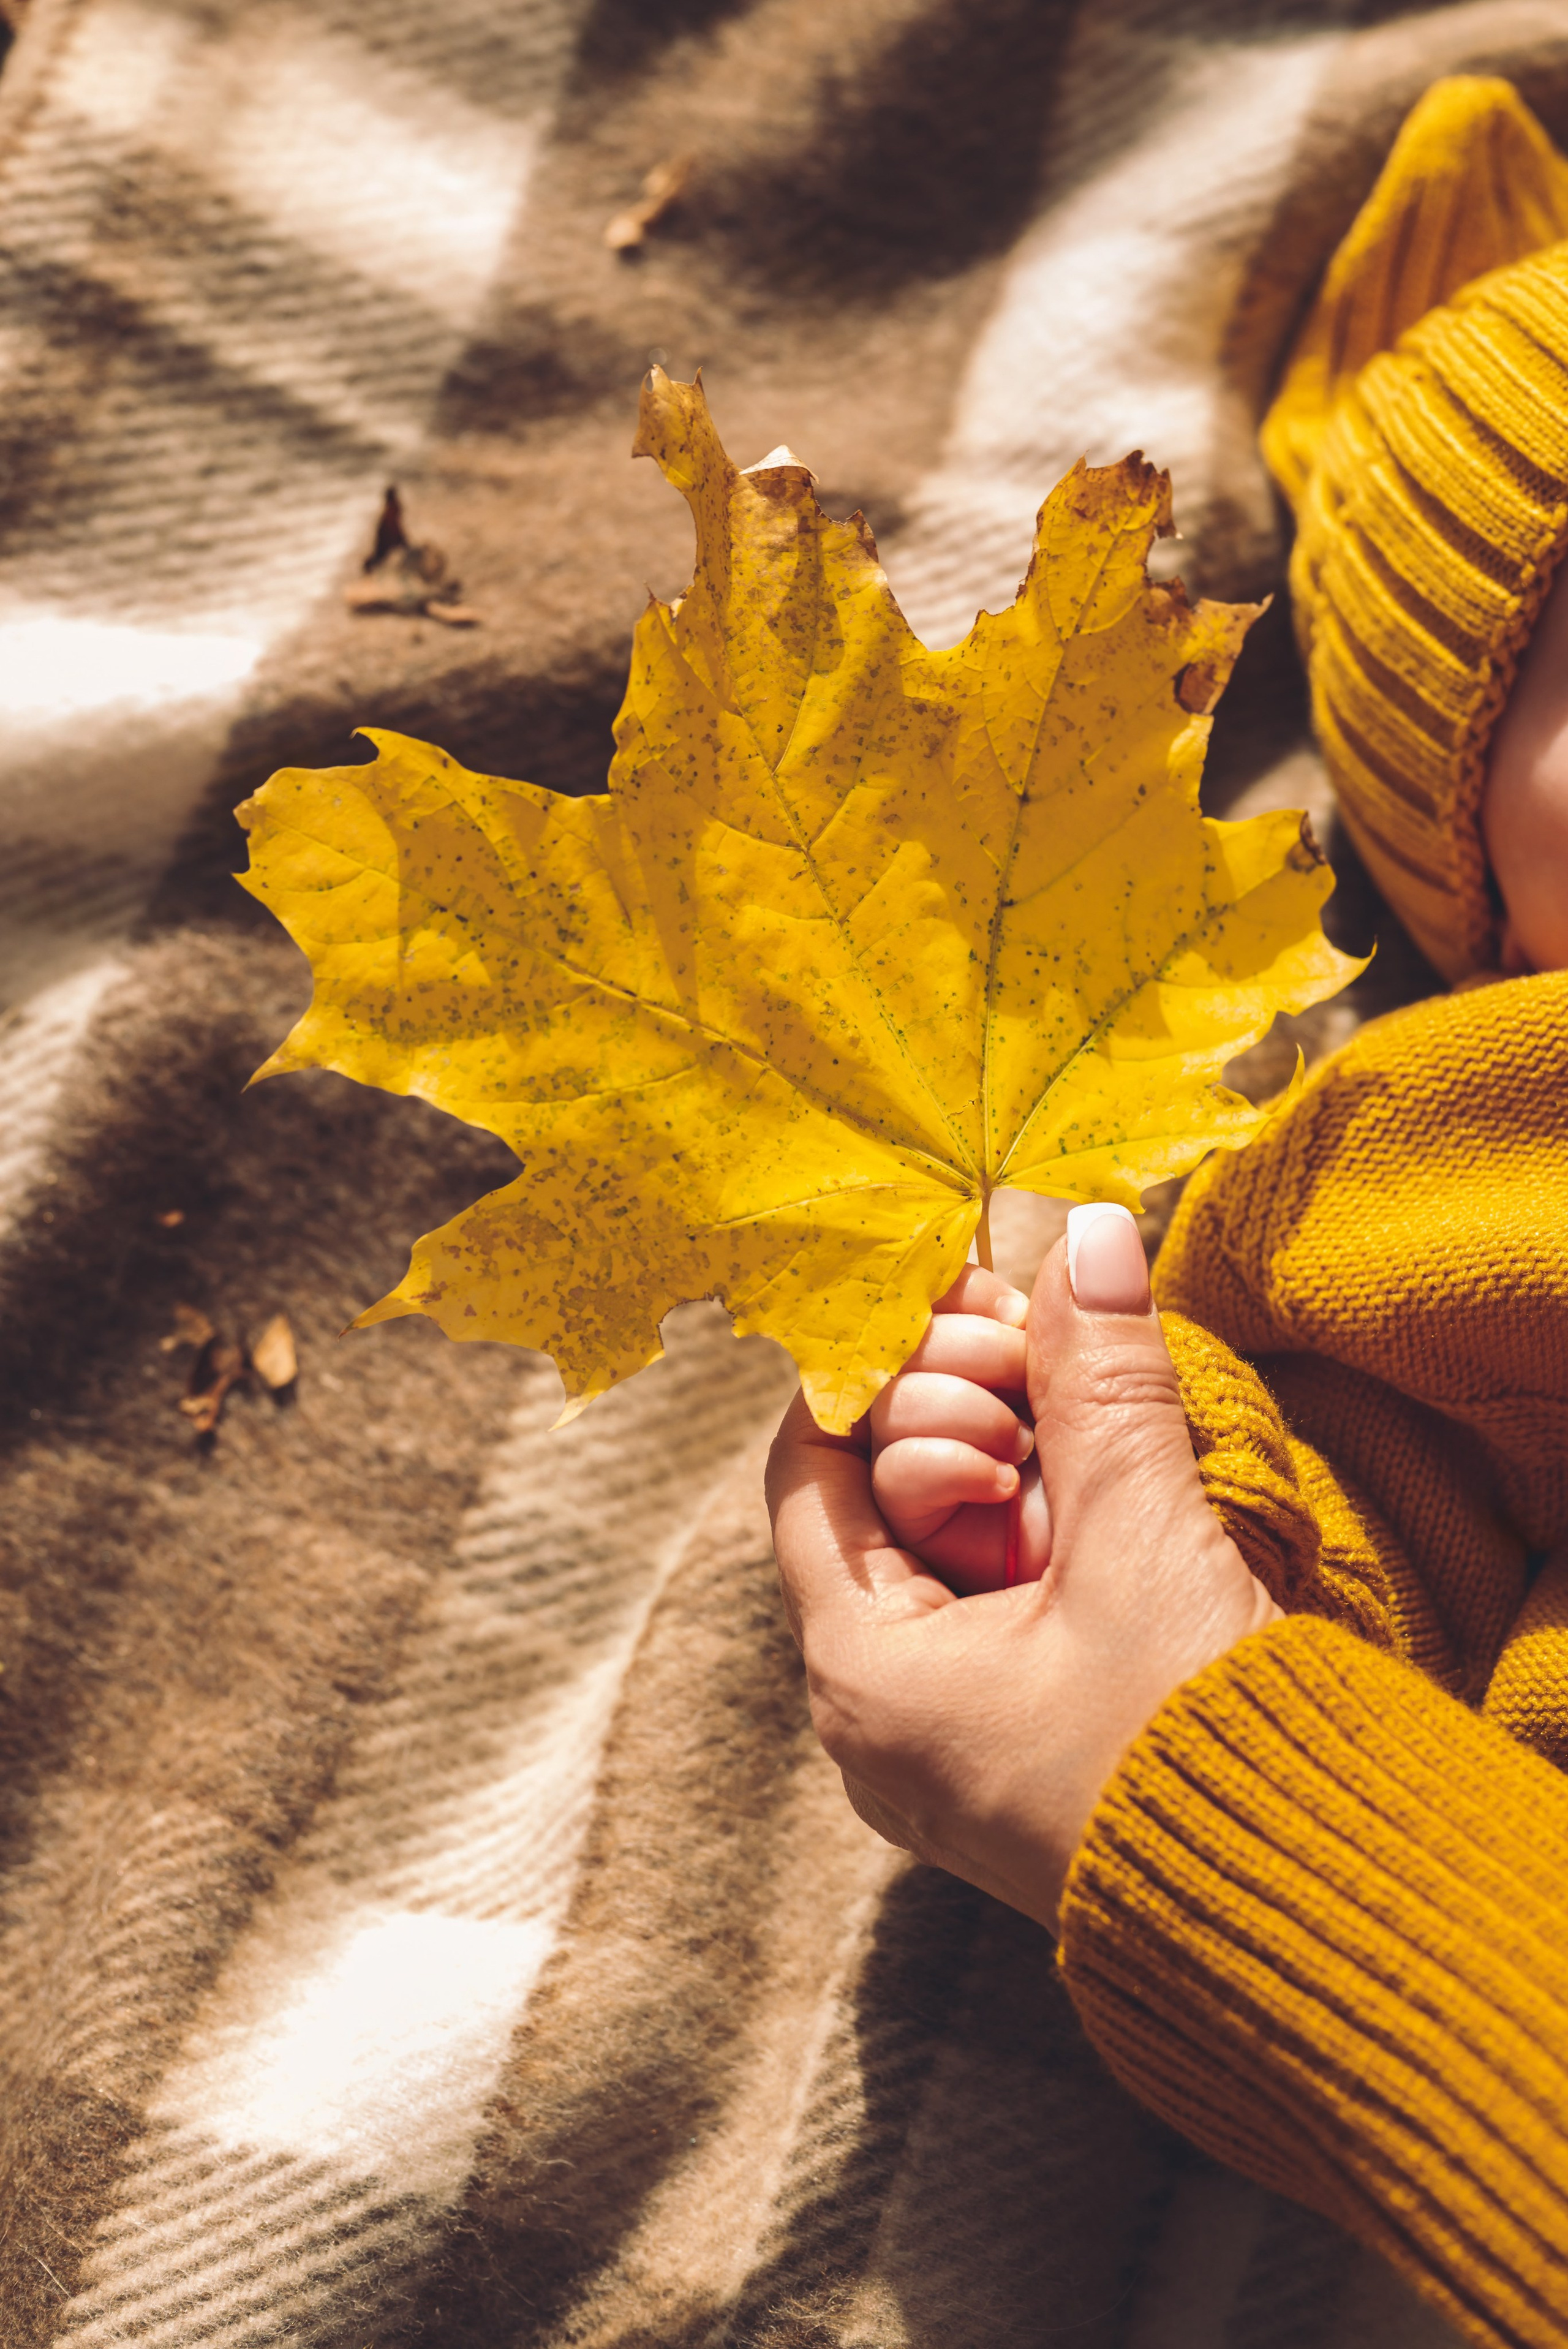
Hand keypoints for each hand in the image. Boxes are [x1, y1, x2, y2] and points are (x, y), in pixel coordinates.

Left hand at [766, 1205, 1281, 1930]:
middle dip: (957, 1409)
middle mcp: (876, 1719)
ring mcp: (944, 1748)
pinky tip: (1108, 1503)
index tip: (962, 1308)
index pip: (810, 1469)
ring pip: (940, 1555)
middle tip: (1039, 1362)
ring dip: (1013, 1469)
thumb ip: (1102, 1386)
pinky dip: (1040, 1541)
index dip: (879, 1368)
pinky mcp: (1011, 1758)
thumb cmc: (1198, 1754)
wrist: (1306, 1926)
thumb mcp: (1142, 1545)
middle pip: (873, 1504)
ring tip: (1088, 1431)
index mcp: (861, 1673)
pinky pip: (991, 1613)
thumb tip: (1082, 1239)